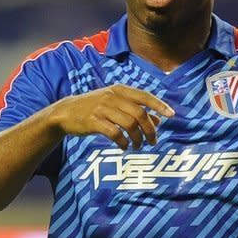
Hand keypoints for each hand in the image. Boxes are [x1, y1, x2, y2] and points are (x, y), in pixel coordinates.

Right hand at [48, 84, 174, 148]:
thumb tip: (158, 120)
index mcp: (120, 90)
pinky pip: (115, 133)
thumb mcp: (115, 104)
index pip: (145, 96)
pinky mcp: (93, 121)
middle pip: (139, 113)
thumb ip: (135, 109)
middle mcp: (112, 97)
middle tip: (153, 141)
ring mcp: (102, 108)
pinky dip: (123, 142)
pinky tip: (125, 146)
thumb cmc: (95, 108)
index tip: (171, 115)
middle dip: (150, 129)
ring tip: (138, 146)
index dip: (159, 105)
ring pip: (129, 124)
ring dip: (137, 138)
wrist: (65, 112)